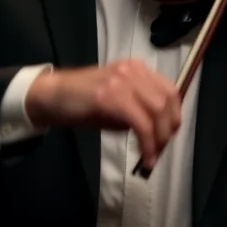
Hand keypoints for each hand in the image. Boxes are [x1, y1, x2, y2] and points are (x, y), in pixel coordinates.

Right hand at [26, 59, 181, 168]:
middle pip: (167, 100)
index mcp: (137, 69)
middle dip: (168, 130)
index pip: (170, 90)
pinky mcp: (109, 96)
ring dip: (159, 138)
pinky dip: (147, 142)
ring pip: (156, 110)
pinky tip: (144, 157)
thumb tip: (158, 132)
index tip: (169, 136)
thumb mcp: (116, 99)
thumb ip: (138, 108)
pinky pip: (139, 122)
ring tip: (152, 156)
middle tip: (160, 150)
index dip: (175, 116)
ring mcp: (121, 81)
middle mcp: (133, 70)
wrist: (51, 96)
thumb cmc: (83, 101)